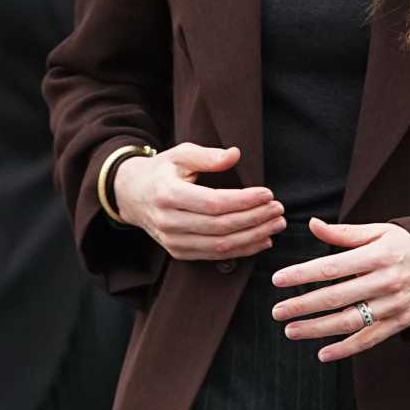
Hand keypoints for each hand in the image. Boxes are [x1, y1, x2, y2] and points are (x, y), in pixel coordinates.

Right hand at [114, 143, 283, 259]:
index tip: (268, 194)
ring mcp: (172, 241)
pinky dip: (242, 250)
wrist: (131, 195)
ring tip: (276, 225)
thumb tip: (235, 154)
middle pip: (220, 227)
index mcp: (168, 194)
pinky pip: (215, 255)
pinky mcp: (179, 253)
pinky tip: (261, 240)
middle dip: (255, 220)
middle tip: (279, 210)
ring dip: (253, 237)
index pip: (214, 203)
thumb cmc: (161, 171)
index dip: (244, 201)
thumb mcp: (180, 154)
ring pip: (220, 246)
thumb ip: (207, 155)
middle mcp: (169, 222)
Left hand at [271, 217, 409, 358]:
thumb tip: (313, 225)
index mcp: (378, 255)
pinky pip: (369, 339)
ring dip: (317, 329)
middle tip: (277, 312)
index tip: (278, 280)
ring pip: (349, 322)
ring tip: (290, 331)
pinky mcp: (400, 322)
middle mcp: (385, 281)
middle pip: (336, 297)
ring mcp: (394, 305)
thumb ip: (344, 233)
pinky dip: (346, 349)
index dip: (302, 274)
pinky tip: (322, 354)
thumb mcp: (381, 232)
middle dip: (302, 305)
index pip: (332, 267)